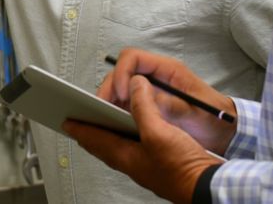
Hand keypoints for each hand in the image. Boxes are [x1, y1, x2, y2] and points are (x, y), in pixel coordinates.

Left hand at [64, 75, 223, 202]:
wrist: (206, 186)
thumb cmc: (181, 166)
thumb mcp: (158, 131)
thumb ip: (143, 106)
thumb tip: (135, 84)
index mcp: (124, 156)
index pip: (94, 139)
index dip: (79, 127)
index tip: (65, 120)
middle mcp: (131, 162)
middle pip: (104, 144)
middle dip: (91, 131)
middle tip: (81, 118)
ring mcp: (145, 164)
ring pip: (119, 146)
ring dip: (109, 132)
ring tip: (104, 119)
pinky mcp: (159, 162)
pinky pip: (136, 146)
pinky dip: (129, 134)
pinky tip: (137, 127)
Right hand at [100, 48, 236, 154]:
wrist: (223, 133)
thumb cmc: (212, 117)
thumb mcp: (191, 111)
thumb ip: (167, 102)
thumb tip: (140, 94)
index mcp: (166, 70)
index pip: (132, 58)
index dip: (122, 72)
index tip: (122, 94)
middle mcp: (154, 76)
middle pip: (121, 71)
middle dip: (110, 87)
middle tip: (104, 108)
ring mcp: (148, 90)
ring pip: (120, 86)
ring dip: (110, 99)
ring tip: (105, 117)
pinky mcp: (146, 105)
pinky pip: (124, 103)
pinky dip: (116, 110)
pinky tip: (113, 123)